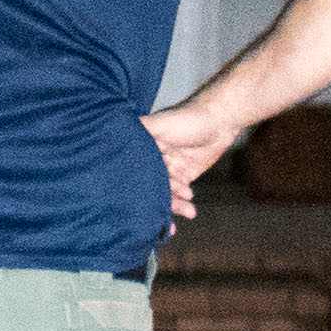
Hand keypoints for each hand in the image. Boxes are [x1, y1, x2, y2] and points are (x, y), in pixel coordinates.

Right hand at [139, 105, 239, 227]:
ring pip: (165, 192)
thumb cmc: (188, 116)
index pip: (133, 170)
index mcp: (142, 146)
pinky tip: (190, 211)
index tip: (136, 201)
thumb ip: (139, 131)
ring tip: (187, 210)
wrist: (221, 119)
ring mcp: (169, 168)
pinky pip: (180, 194)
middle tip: (162, 213)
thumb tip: (110, 136)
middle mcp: (153, 159)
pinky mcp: (184, 176)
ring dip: (174, 204)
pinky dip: (183, 205)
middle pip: (149, 184)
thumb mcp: (159, 124)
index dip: (135, 186)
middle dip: (156, 200)